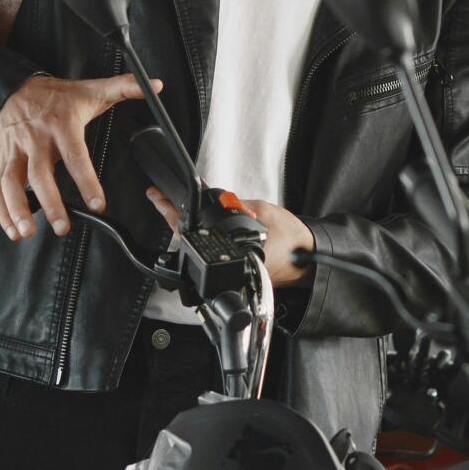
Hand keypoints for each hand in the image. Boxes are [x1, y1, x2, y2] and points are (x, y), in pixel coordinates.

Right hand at [0, 73, 156, 239]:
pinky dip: (1, 210)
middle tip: (62, 226)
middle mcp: (35, 139)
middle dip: (50, 203)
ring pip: (11, 183)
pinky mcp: (1, 160)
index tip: (97, 203)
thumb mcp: (91, 90)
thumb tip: (154, 85)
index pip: (75, 155)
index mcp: (61, 125)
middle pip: (39, 174)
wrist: (13, 89)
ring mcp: (14, 151)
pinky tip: (12, 228)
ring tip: (27, 232)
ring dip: (18, 210)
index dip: (86, 180)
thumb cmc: (56, 97)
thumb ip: (125, 88)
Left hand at [145, 187, 316, 285]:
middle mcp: (231, 267)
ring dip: (185, 227)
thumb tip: (217, 200)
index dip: (174, 214)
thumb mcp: (264, 211)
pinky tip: (193, 224)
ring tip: (170, 206)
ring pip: (199, 247)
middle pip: (191, 241)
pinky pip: (211, 251)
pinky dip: (200, 237)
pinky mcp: (235, 270)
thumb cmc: (293, 238)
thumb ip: (238, 206)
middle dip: (174, 218)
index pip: (196, 231)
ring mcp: (232, 271)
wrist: (309, 257)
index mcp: (238, 253)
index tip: (159, 198)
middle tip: (159, 197)